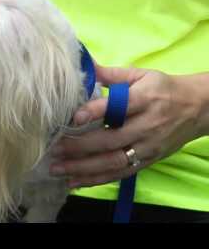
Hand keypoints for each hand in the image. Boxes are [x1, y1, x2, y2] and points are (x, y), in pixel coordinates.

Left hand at [50, 64, 208, 187]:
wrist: (199, 108)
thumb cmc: (163, 89)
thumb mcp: (140, 75)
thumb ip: (111, 74)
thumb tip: (83, 67)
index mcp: (145, 99)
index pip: (119, 106)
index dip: (96, 112)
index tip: (73, 117)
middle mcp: (147, 126)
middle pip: (111, 140)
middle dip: (80, 147)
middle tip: (54, 149)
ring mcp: (148, 147)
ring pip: (114, 161)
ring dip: (83, 168)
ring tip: (58, 169)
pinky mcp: (148, 161)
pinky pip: (120, 173)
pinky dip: (96, 180)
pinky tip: (75, 181)